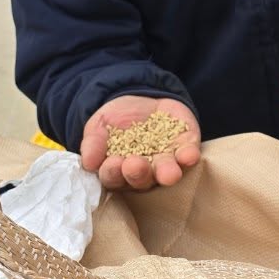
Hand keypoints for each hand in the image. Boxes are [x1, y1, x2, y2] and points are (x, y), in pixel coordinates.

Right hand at [79, 95, 200, 190]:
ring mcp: (166, 162)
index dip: (113, 172)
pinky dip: (189, 157)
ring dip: (168, 173)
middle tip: (136, 165)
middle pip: (142, 179)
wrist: (142, 99)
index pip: (114, 177)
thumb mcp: (99, 126)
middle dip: (139, 173)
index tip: (113, 163)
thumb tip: (88, 163)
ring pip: (167, 172)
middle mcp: (144, 173)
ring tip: (170, 173)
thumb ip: (93, 143)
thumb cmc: (115, 121)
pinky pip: (188, 156)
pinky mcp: (185, 148)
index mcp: (119, 171)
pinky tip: (189, 155)